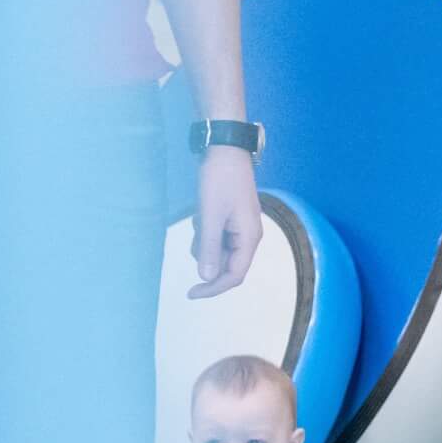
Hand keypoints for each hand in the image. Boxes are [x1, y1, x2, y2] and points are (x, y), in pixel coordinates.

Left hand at [189, 145, 262, 298]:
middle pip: (227, 264)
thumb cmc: (220, 180)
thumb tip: (207, 277)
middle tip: (194, 233)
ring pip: (218, 249)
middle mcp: (249, 236)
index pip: (235, 275)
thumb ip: (209, 247)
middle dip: (207, 255)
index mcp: (250, 238)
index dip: (214, 288)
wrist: (225, 149)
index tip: (191, 292)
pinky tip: (202, 209)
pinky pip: (216, 235)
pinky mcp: (231, 219)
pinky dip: (205, 229)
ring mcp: (240, 227)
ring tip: (200, 213)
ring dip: (203, 239)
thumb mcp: (210, 215)